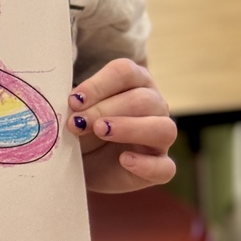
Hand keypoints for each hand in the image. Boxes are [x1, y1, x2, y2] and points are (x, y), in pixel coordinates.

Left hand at [67, 58, 176, 192]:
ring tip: (100, 132)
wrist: (81, 164)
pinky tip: (124, 160)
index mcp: (134, 82)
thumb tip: (74, 101)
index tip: (73, 100)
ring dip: (131, 129)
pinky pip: (166, 167)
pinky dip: (146, 164)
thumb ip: (77, 104)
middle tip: (77, 122)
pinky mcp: (160, 168)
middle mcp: (154, 105)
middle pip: (143, 99)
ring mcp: (160, 138)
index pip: (125, 72)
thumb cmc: (81, 128)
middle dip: (106, 109)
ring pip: (164, 129)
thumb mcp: (75, 112)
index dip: (99, 84)